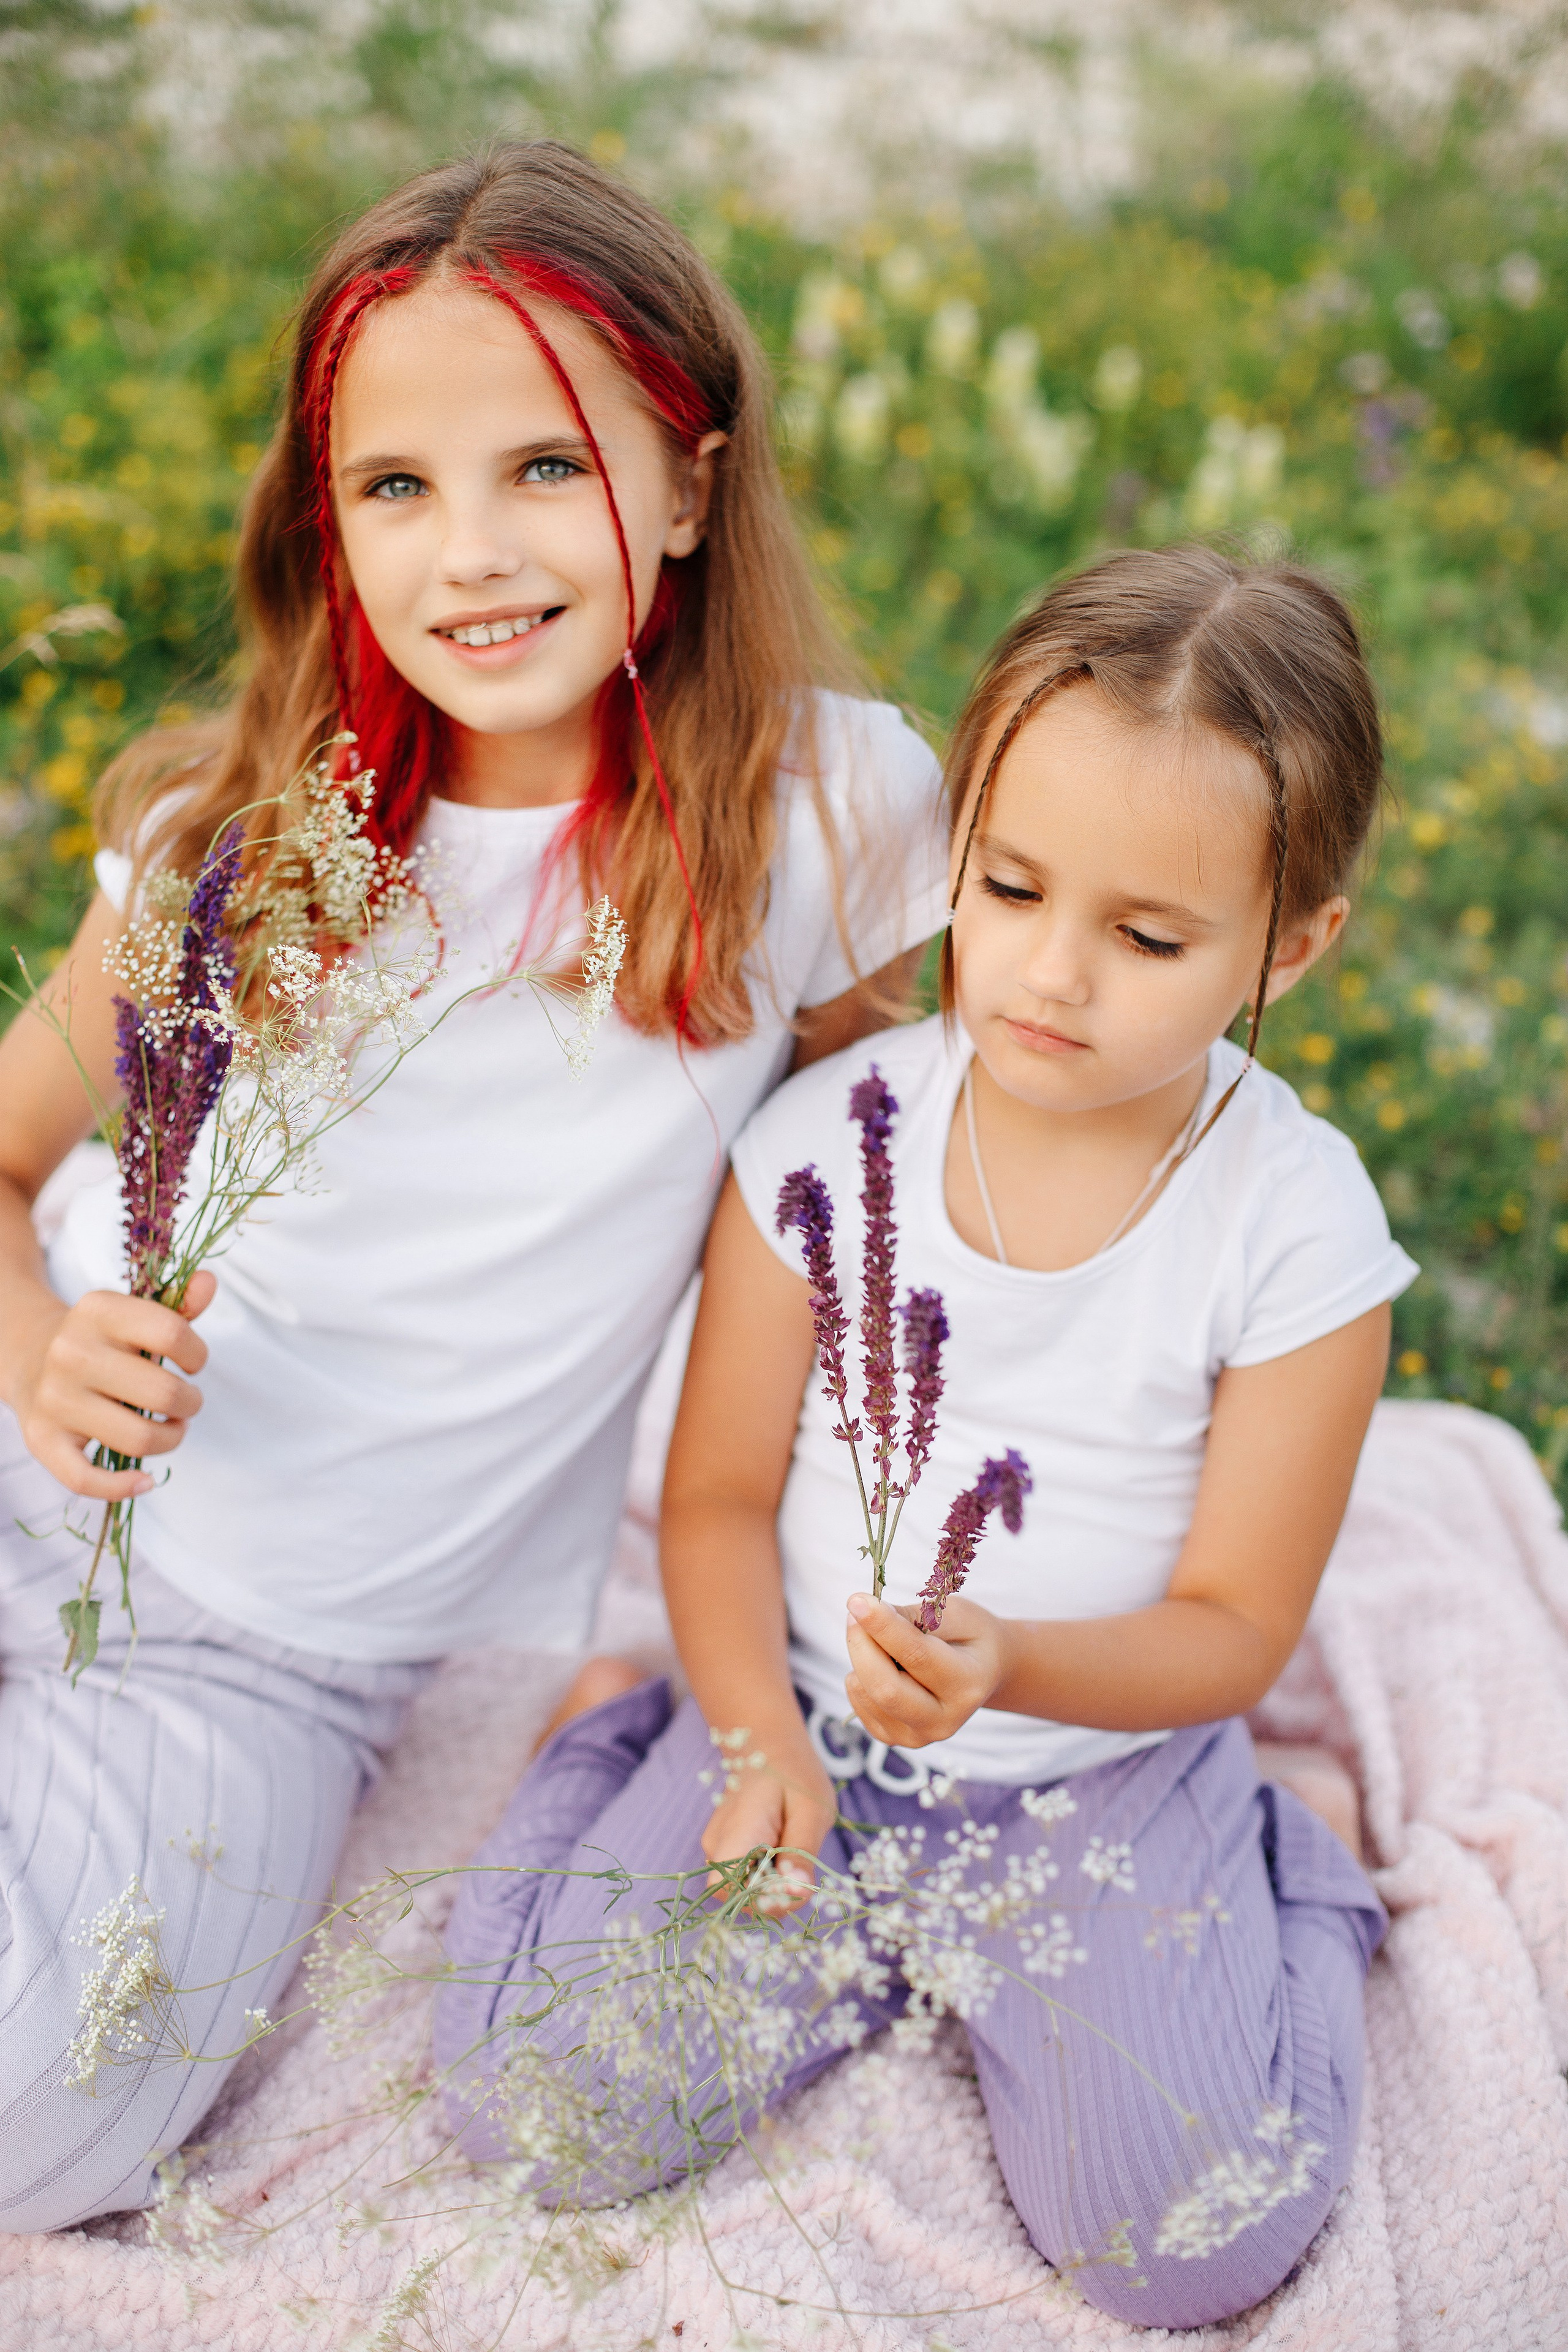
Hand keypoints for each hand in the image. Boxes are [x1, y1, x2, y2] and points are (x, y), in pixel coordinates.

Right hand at [9, 1272, 215, 1500]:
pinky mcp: (41, 1439)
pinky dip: (122, 1487)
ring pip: (136, 1438)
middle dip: (190, 1403)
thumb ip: (178, 1303)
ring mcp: (54, 1398)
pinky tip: (144, 1480)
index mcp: (98, 1310)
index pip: (172, 1333)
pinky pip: (85, 1478)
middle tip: (186, 1403)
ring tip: (171, 1429)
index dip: (198, 1354)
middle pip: (162, 1392)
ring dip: (169, 1439)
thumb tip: (209, 1283)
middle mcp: (70, 1352)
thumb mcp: (135, 1312)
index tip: (193, 1364)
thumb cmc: (101, 1338)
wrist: (29, 1353)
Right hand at [701, 1725, 837, 1914]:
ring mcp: (718, 1852)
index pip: (732, 1893)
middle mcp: (717, 1849)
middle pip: (742, 1898)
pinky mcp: (727, 1854)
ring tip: (791, 1843)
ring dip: (775, 1881)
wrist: (767, 1748)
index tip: (796, 1881)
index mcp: (735, 1835)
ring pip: (747, 1890)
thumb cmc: (793, 1774)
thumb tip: (799, 1893)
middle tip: (800, 1857)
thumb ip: (801, 1852)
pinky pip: (748, 1878)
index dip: (766, 1901)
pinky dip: (770, 1871)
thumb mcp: (811, 1809)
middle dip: (777, 1892)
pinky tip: (781, 1845)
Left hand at [844, 1590, 1008, 1748]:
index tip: (858, 1600)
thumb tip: (868, 1614)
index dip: (882, 1626)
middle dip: (862, 1644)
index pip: (917, 1656)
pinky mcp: (895, 1739)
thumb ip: (916, 1616)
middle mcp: (945, 1720)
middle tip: (855, 1610)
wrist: (983, 1673)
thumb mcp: (957, 1614)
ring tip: (872, 1635)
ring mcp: (919, 1736)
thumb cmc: (970, 1637)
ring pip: (869, 1697)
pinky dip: (858, 1677)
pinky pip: (860, 1706)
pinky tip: (877, 1663)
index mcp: (967, 1685)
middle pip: (887, 1688)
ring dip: (859, 1657)